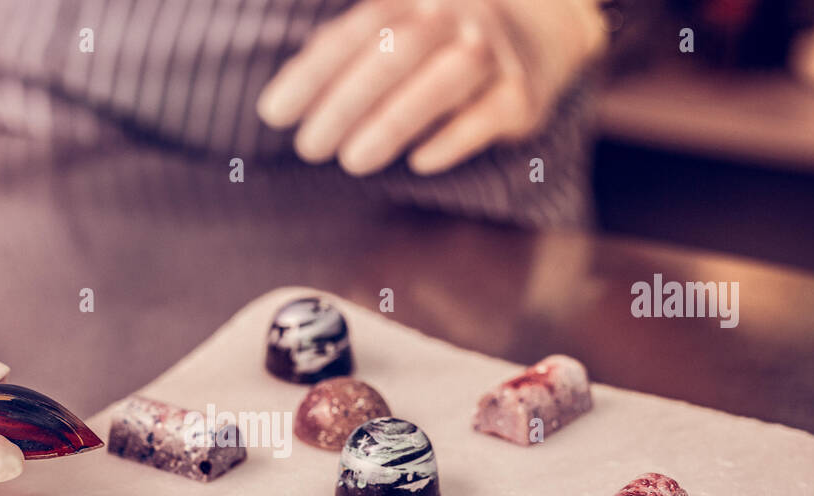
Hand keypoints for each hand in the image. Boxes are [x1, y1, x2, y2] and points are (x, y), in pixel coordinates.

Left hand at [257, 0, 605, 175]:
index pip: (356, 30)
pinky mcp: (523, 93)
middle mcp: (456, 15)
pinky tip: (419, 163)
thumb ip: (343, 48)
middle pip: (395, 55)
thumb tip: (280, 100)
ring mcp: (494, 52)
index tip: (272, 114)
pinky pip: (486, 117)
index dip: (312, 72)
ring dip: (392, 124)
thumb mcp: (395, 22)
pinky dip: (453, 139)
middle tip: (308, 149)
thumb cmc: (440, 37)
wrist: (541, 32)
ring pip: (441, 84)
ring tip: (352, 162)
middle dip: (345, 104)